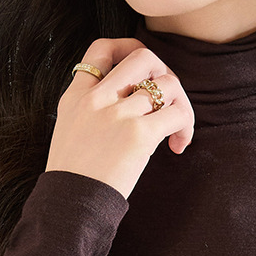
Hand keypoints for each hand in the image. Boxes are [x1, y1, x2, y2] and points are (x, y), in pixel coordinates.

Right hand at [45, 37, 193, 198]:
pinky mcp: (138, 135)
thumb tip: (133, 101)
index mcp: (76, 96)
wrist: (69, 206)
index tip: (143, 73)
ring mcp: (117, 115)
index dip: (127, 50)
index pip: (101, 49)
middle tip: (167, 100)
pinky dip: (186, 126)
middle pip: (143, 57)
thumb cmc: (74, 178)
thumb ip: (92, 110)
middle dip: (164, 72)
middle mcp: (96, 99)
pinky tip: (178, 145)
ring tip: (176, 129)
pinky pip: (177, 114)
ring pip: (167, 84)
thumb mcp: (70, 131)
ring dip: (181, 104)